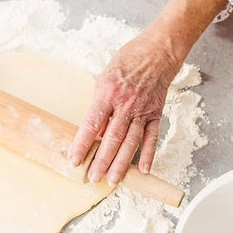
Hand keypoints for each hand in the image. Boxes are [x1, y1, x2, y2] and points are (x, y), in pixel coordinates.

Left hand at [68, 31, 180, 183]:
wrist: (158, 51)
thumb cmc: (127, 62)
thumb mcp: (104, 78)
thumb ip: (98, 105)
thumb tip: (92, 131)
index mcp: (107, 94)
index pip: (92, 124)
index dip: (82, 144)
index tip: (74, 160)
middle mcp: (126, 105)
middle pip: (112, 138)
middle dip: (102, 160)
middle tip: (93, 177)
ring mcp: (143, 110)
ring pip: (131, 142)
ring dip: (122, 163)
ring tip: (113, 180)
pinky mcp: (156, 113)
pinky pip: (152, 137)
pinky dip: (148, 154)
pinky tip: (143, 170)